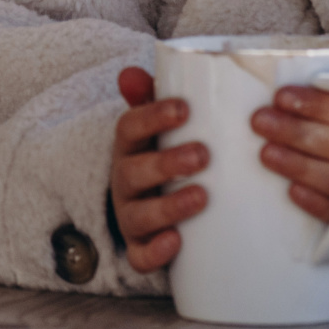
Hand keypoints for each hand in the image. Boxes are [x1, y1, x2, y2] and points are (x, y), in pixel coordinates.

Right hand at [109, 64, 204, 270]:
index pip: (129, 127)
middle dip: (166, 164)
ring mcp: (131, 216)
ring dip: (168, 206)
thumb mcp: (159, 127)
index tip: (184, 108)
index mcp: (130, 147)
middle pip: (133, 172)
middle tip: (203, 155)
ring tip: (202, 197)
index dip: (152, 116)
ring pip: (139, 215)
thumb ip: (152, 97)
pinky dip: (156, 252)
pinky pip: (140, 256)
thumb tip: (132, 72)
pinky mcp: (140, 248)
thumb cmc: (164, 155)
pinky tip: (177, 241)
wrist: (152, 205)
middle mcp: (125, 181)